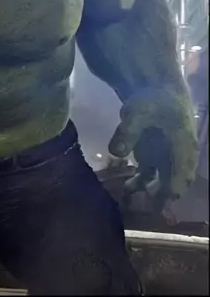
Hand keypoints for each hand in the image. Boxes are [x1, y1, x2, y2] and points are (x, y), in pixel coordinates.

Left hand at [108, 88, 198, 213]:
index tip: (160, 205)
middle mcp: (178, 155)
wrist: (156, 90)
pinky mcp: (153, 155)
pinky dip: (141, 183)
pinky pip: (149, 174)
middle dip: (163, 197)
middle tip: (147, 210)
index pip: (181, 174)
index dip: (172, 190)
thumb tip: (116, 152)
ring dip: (150, 192)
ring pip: (162, 181)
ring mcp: (166, 156)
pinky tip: (128, 188)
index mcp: (183, 145)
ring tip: (131, 197)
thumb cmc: (153, 99)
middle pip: (174, 181)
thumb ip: (128, 130)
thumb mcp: (138, 111)